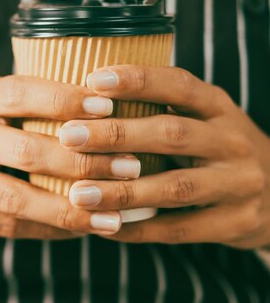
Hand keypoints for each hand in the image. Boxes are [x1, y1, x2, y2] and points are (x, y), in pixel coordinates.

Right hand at [0, 75, 131, 238]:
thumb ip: (22, 102)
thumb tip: (96, 110)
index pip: (20, 93)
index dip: (65, 99)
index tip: (108, 107)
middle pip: (26, 150)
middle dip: (83, 162)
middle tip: (130, 166)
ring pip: (17, 198)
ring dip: (70, 209)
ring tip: (113, 214)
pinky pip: (5, 227)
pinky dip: (46, 229)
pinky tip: (79, 228)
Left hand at [58, 65, 269, 247]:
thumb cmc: (213, 146)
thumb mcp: (200, 116)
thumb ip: (158, 106)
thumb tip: (82, 94)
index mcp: (218, 106)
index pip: (178, 84)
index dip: (136, 80)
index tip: (91, 80)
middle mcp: (232, 140)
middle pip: (171, 134)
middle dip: (115, 135)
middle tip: (69, 136)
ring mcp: (239, 183)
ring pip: (175, 186)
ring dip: (122, 191)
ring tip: (78, 193)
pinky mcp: (236, 222)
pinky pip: (180, 229)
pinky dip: (138, 229)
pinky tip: (103, 226)